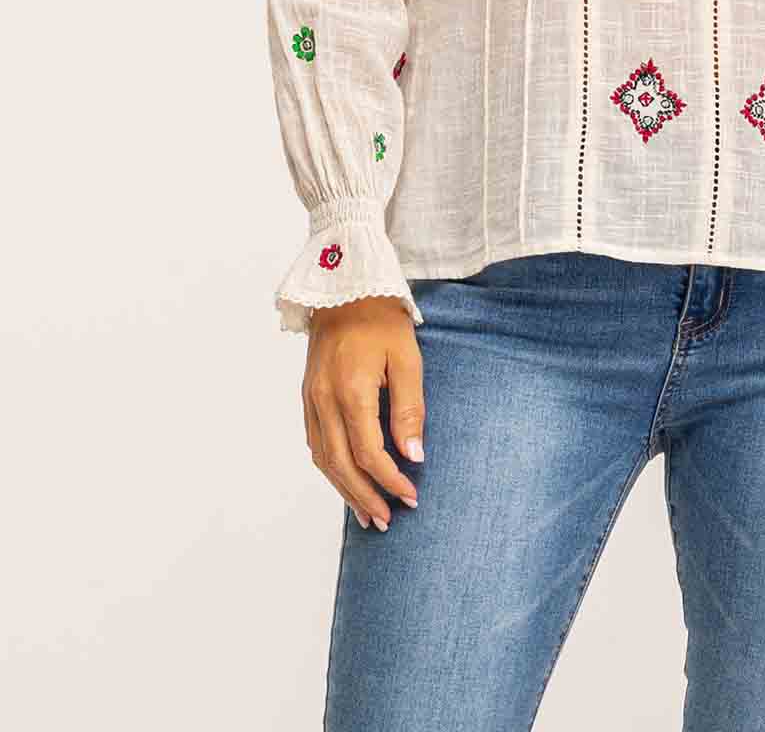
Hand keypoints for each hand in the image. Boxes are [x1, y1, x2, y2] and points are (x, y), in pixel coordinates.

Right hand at [301, 296, 424, 530]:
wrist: (345, 287)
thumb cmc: (382, 319)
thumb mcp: (407, 358)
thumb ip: (409, 408)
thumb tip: (414, 454)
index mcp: (350, 390)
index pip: (368, 452)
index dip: (390, 480)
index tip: (411, 496)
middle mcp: (323, 399)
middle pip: (340, 464)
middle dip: (364, 497)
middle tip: (387, 520)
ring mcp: (310, 398)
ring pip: (322, 458)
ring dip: (344, 489)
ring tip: (367, 514)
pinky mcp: (307, 395)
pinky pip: (314, 442)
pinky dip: (330, 468)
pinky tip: (345, 479)